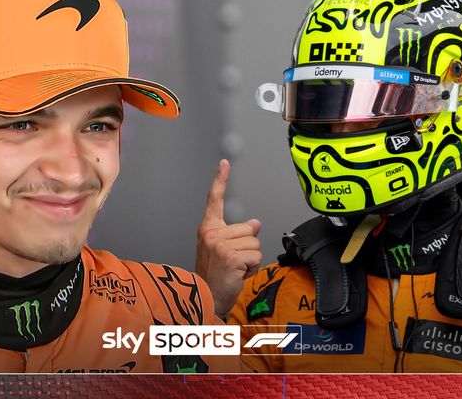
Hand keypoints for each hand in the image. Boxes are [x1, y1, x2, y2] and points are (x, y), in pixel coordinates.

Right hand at [196, 159, 262, 318]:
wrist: (206, 298)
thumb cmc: (215, 275)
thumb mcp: (223, 249)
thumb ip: (237, 234)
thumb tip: (256, 223)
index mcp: (208, 228)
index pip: (215, 200)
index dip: (220, 180)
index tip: (224, 163)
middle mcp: (212, 233)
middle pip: (249, 229)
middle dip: (248, 247)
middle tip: (232, 262)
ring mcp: (220, 244)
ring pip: (255, 243)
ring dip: (251, 259)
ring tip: (235, 268)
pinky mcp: (230, 256)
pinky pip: (256, 255)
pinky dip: (252, 268)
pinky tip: (238, 274)